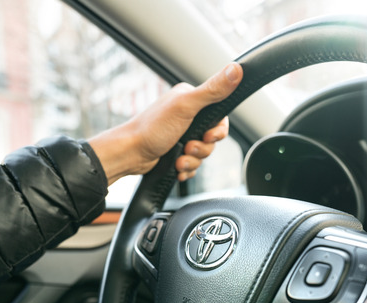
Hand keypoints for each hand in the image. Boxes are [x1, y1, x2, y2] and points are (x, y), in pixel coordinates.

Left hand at [89, 62, 242, 183]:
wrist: (129, 154)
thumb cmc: (151, 128)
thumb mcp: (186, 106)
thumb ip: (213, 90)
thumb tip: (236, 70)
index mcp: (190, 100)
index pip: (220, 115)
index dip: (218, 131)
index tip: (208, 136)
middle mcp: (186, 116)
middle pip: (212, 138)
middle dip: (202, 148)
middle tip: (188, 147)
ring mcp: (180, 135)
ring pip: (203, 153)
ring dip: (192, 160)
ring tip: (178, 159)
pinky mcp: (175, 152)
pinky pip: (193, 165)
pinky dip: (186, 169)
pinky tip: (176, 167)